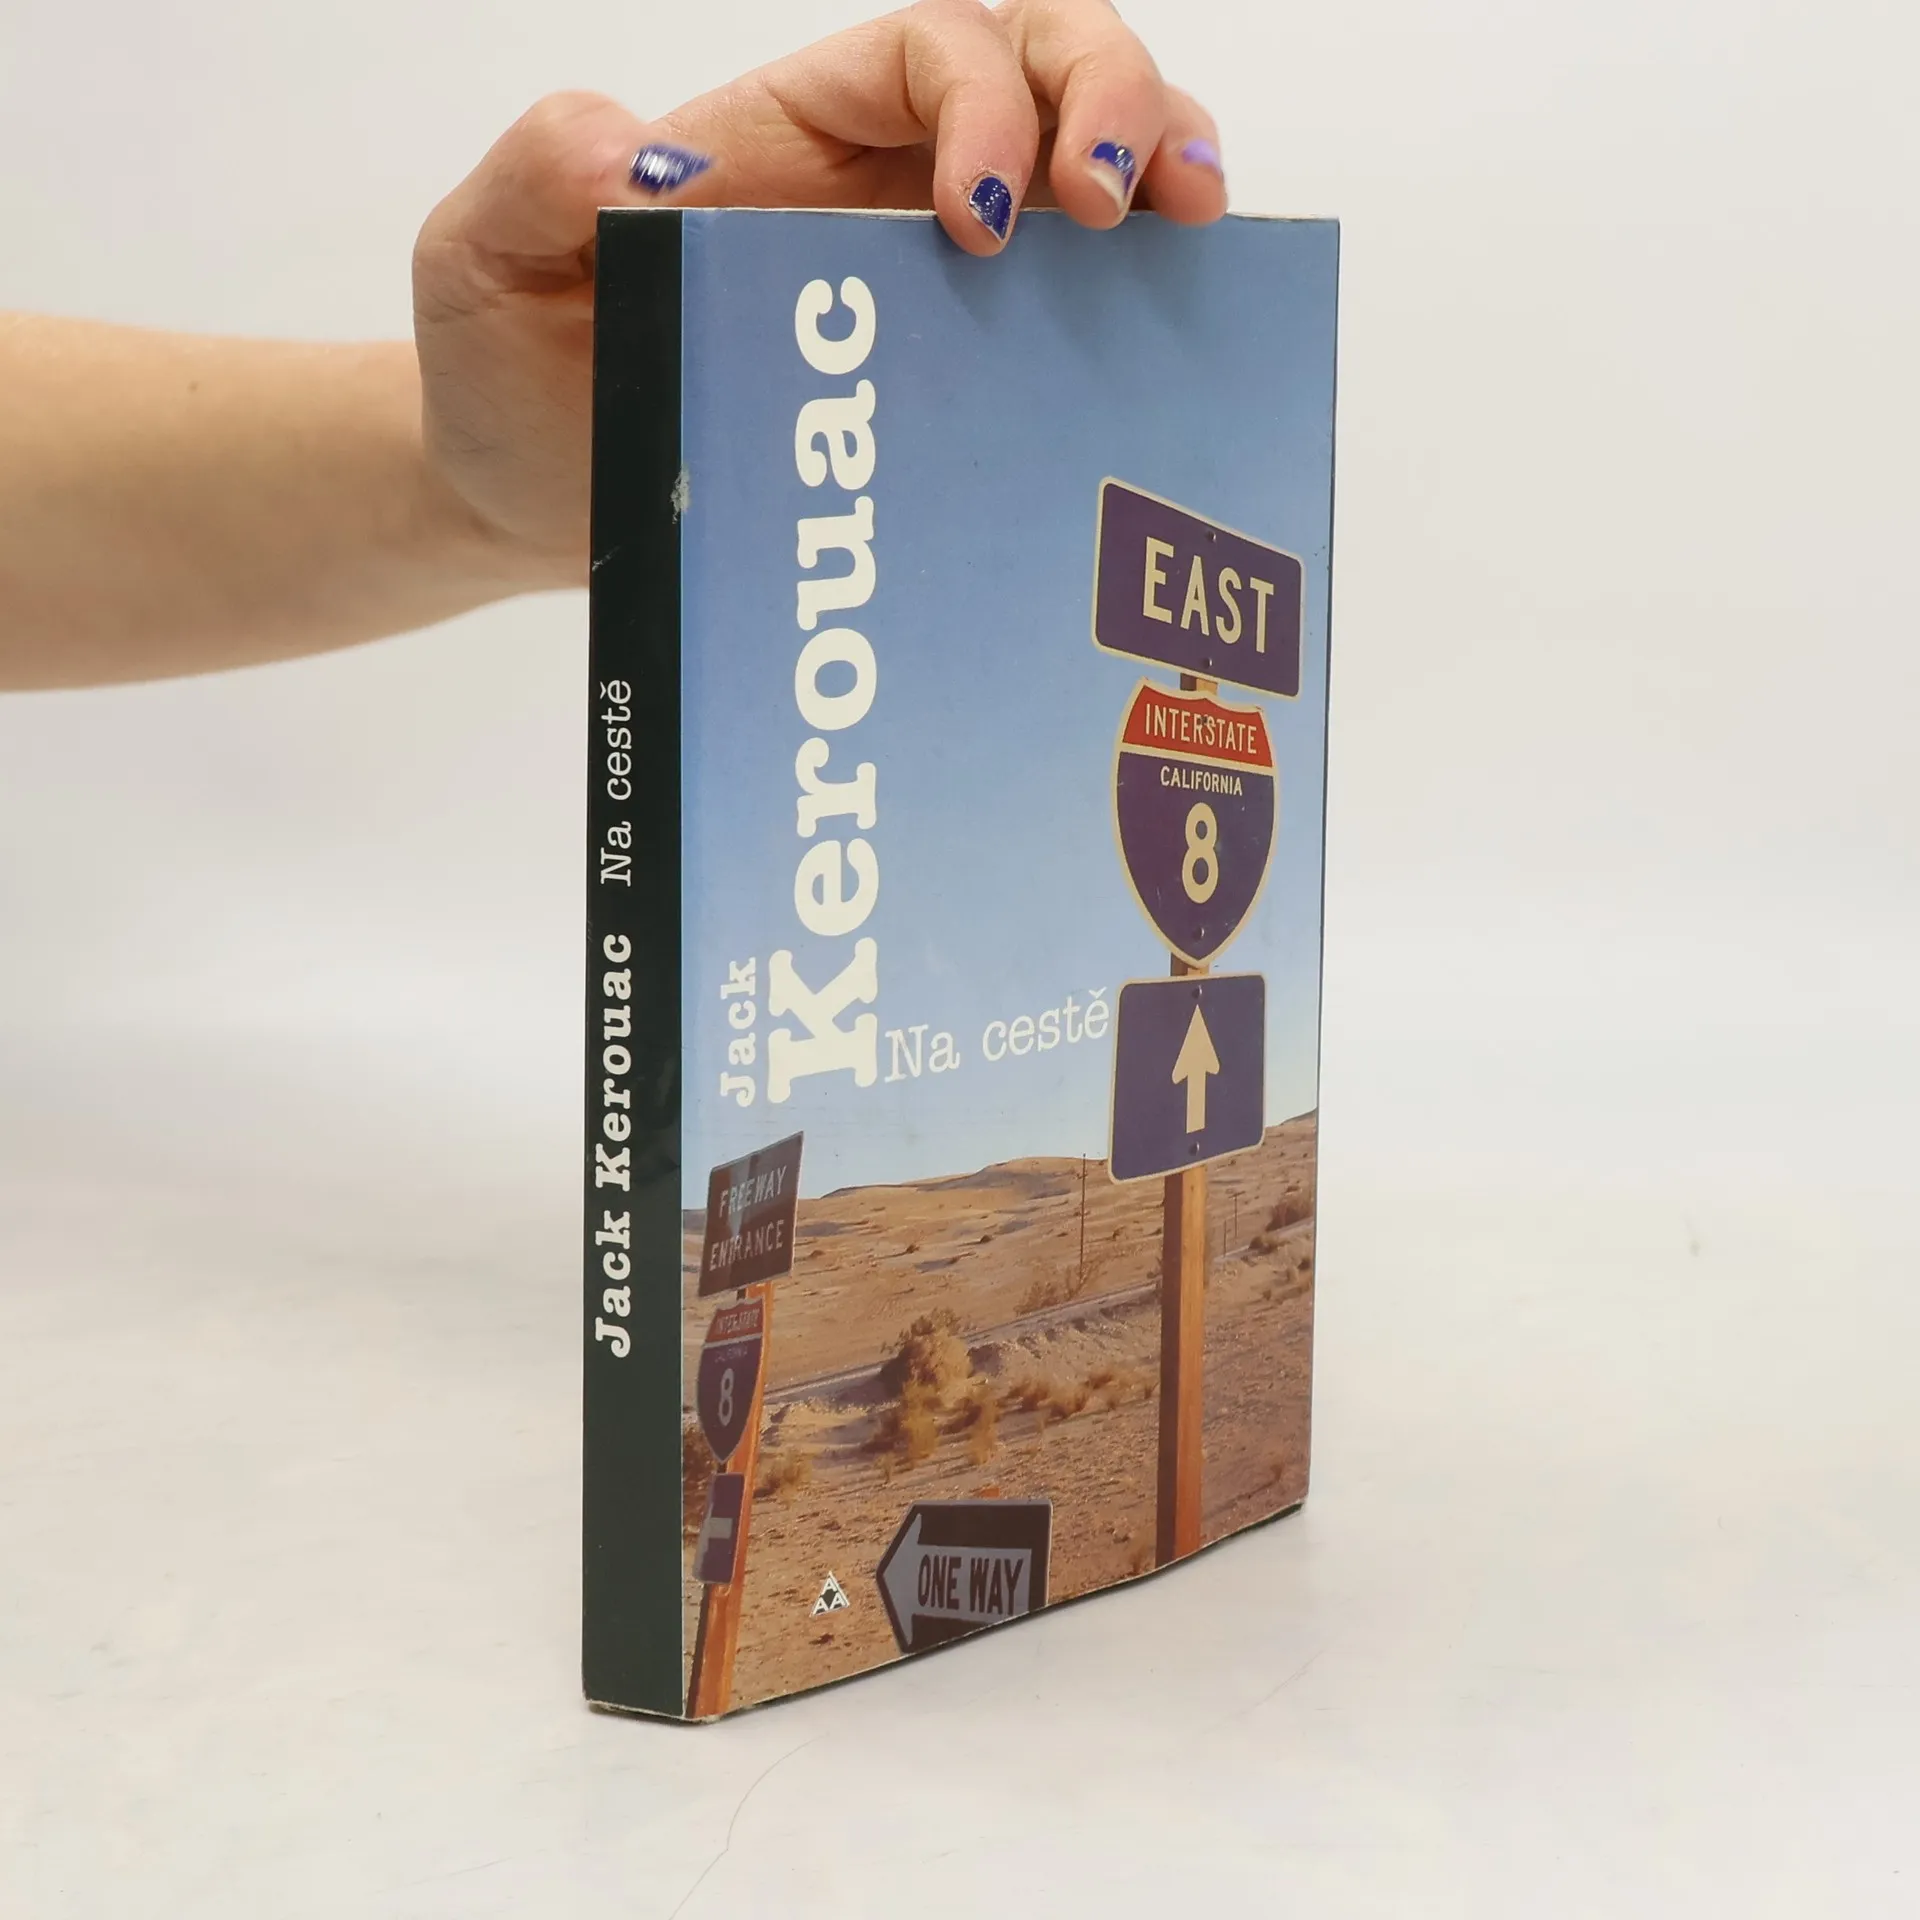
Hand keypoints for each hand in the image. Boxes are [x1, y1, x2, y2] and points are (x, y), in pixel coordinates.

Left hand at [412, 0, 1226, 586]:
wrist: (531, 498)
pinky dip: (1142, 297)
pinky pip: (1072, 313)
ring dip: (1160, 166)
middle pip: (1041, 65)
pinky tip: (1168, 325)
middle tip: (1127, 199)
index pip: (928, 52)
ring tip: (1193, 227)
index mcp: (786, 132)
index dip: (986, 102)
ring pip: (1087, 165)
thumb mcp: (478, 257)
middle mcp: (877, 183)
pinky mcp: (952, 375)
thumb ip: (536, 178)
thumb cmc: (510, 367)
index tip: (986, 218)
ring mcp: (928, 278)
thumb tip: (641, 154)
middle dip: (1111, 100)